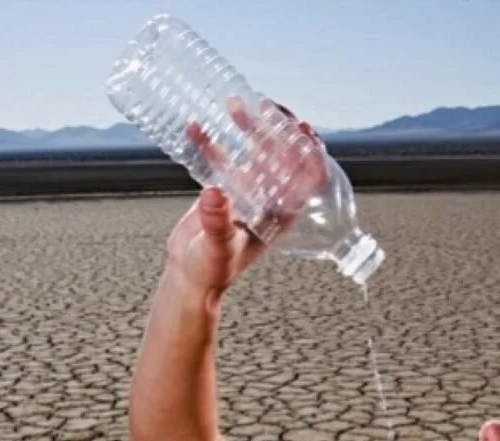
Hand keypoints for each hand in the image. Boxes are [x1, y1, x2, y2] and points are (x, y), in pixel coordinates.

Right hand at [163, 98, 327, 293]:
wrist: (189, 277)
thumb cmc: (211, 271)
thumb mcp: (218, 248)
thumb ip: (217, 223)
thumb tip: (215, 193)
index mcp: (280, 214)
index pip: (307, 179)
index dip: (311, 153)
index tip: (304, 128)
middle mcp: (268, 199)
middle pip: (282, 156)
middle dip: (277, 128)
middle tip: (263, 104)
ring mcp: (246, 191)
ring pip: (255, 150)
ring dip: (248, 126)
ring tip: (234, 103)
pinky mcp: (223, 188)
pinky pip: (220, 158)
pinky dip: (209, 141)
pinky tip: (195, 126)